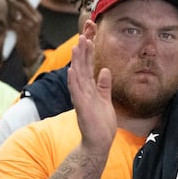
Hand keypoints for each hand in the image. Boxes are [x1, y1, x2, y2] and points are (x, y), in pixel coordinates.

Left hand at [9, 0, 43, 70]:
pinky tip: (8, 27)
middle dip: (15, 2)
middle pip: (22, 7)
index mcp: (38, 17)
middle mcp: (34, 20)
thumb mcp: (34, 26)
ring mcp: (27, 25)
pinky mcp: (20, 31)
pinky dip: (8, 24)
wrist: (31, 52)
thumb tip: (18, 8)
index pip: (30, 5)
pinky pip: (11, 24)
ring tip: (8, 16)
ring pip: (15, 16)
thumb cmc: (30, 38)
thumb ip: (28, 16)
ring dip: (10, 15)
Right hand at [68, 35, 114, 155]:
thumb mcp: (105, 100)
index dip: (88, 54)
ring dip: (76, 62)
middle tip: (81, 36)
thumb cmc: (101, 124)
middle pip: (82, 68)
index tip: (89, 39)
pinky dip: (73, 82)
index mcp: (89, 90)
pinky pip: (76, 93)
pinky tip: (72, 71)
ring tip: (75, 48)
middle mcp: (83, 92)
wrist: (99, 142)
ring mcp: (81, 99)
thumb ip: (104, 85)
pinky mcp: (82, 108)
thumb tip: (104, 70)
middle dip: (82, 53)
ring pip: (78, 77)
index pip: (88, 68)